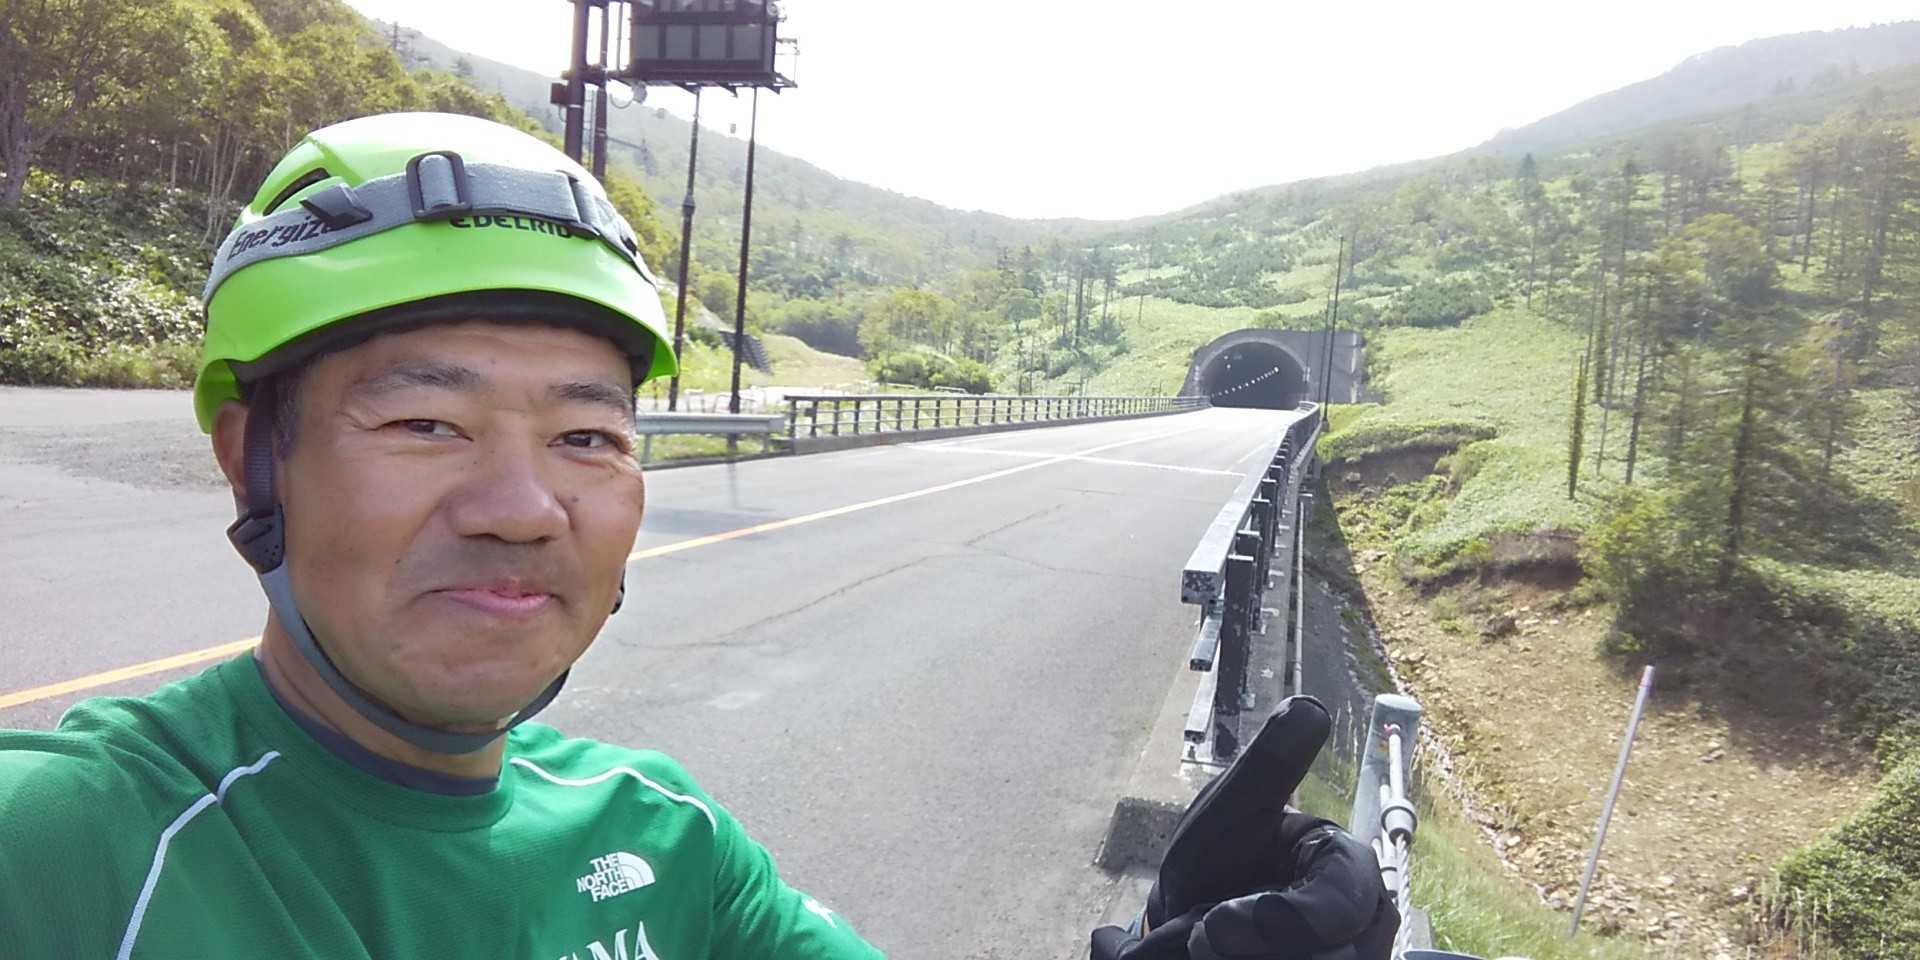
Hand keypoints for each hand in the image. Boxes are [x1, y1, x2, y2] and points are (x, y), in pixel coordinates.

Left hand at [1091, 697, 1399, 959]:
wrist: (1184, 916)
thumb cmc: (1215, 857)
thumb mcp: (1230, 809)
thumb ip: (1270, 767)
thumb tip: (1309, 707)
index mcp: (1346, 863)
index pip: (1343, 900)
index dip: (1286, 920)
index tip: (1214, 929)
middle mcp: (1363, 919)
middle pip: (1340, 954)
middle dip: (1265, 950)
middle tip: (1201, 943)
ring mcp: (1350, 955)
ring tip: (1208, 949)